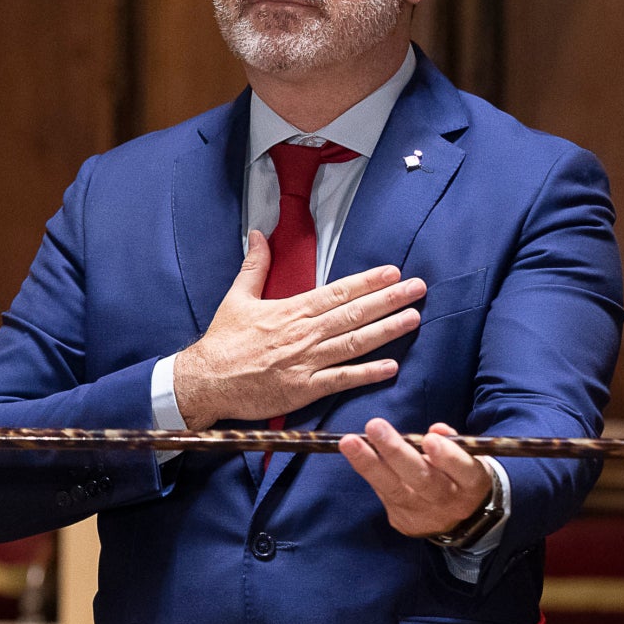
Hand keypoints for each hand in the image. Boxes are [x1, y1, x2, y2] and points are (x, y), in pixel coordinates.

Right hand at [169, 234, 424, 427]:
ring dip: (386, 331)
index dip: (367, 282)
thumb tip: (259, 233)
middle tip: (418, 289)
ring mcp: (305, 362)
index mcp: (291, 310)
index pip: (337, 292)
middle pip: (353, 314)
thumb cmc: (222, 342)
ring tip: (413, 318)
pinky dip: (367, 373)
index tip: (393, 272)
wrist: (205, 381)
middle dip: (388, 300)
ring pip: (353, 343)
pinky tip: (391, 367)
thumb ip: (254, 266)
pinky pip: (341, 380)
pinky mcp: (303, 390)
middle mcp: (303, 334)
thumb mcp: (237, 297)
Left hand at [340, 419, 493, 538]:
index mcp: (472, 484)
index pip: (463, 470)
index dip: (447, 457)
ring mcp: (424, 516)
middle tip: (375, 427)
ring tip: (349, 442)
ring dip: (369, 463)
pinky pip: (384, 494)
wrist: (461, 518)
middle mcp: (449, 503)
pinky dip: (369, 472)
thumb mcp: (469, 458)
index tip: (429, 440)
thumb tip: (436, 430)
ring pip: (395, 489)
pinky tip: (354, 452)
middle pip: (423, 481)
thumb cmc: (460, 475)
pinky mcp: (403, 521)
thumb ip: (453, 443)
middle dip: (397, 453)